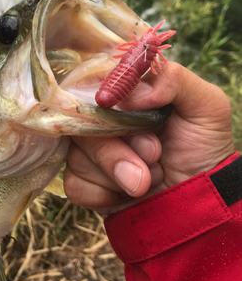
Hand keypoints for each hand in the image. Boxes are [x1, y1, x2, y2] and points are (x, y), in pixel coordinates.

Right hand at [63, 62, 234, 214]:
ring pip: (77, 153)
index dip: (108, 95)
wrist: (201, 202)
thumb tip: (129, 92)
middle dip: (119, 145)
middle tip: (154, 155)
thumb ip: (174, 79)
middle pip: (82, 119)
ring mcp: (89, 149)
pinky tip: (125, 194)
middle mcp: (102, 118)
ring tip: (148, 178)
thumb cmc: (204, 149)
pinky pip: (74, 183)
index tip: (126, 110)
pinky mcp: (82, 181)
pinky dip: (103, 193)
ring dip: (117, 172)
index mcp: (126, 93)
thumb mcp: (207, 105)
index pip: (94, 79)